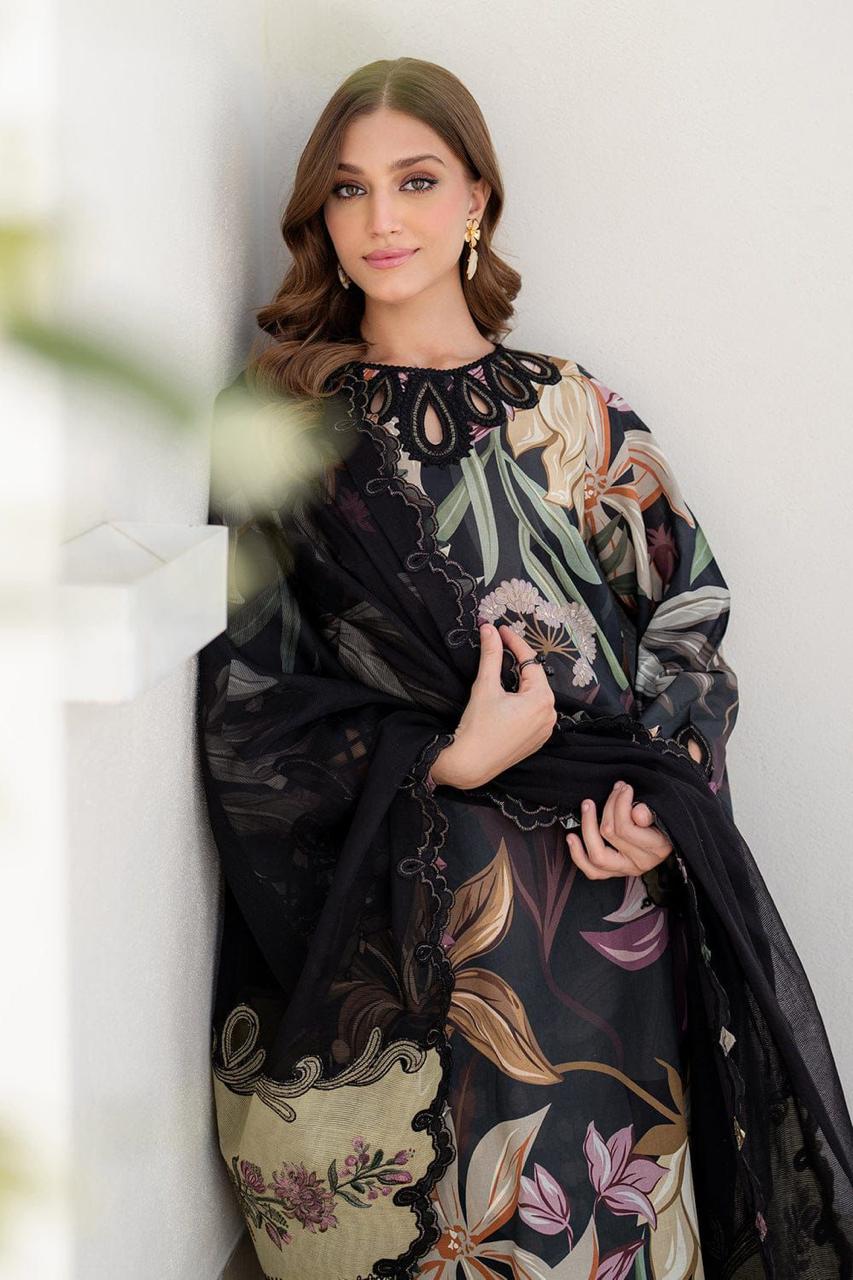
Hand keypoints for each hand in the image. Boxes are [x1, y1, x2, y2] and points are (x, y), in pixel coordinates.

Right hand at [428, 622, 557, 789]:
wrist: (470, 764)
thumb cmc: (478, 726)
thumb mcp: (485, 686)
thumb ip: (491, 655)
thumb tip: (489, 630)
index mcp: (542, 699)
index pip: (530, 662)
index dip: (514, 642)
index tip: (500, 630)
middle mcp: (550, 715)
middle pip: (534, 678)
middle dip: (517, 662)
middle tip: (500, 646)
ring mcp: (545, 730)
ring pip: (534, 695)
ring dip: (520, 681)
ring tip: (502, 669)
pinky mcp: (537, 740)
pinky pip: (533, 712)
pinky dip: (522, 701)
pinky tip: (507, 697)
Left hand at [566, 780, 672, 878]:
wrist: (667, 839)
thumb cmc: (663, 823)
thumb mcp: (663, 814)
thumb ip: (650, 812)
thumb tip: (637, 812)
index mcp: (656, 848)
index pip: (627, 827)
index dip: (621, 803)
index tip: (624, 788)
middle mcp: (640, 863)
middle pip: (610, 834)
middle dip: (608, 806)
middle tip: (613, 790)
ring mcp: (625, 870)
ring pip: (597, 856)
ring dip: (587, 828)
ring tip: (587, 806)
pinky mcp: (614, 872)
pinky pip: (592, 871)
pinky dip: (578, 855)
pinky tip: (571, 837)